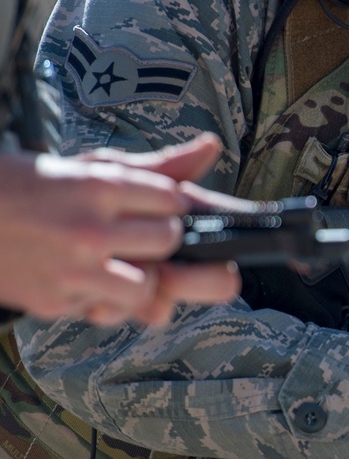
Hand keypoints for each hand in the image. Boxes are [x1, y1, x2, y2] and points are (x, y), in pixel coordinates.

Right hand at [0, 134, 239, 324]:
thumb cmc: (26, 188)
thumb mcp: (85, 167)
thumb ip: (152, 166)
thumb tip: (211, 147)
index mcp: (97, 185)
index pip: (173, 200)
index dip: (170, 205)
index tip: (158, 206)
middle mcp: (89, 228)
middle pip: (168, 241)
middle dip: (163, 239)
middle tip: (140, 235)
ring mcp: (73, 270)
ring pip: (147, 287)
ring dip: (141, 278)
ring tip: (119, 263)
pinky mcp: (57, 302)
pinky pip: (107, 311)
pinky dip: (103, 299)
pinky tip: (84, 278)